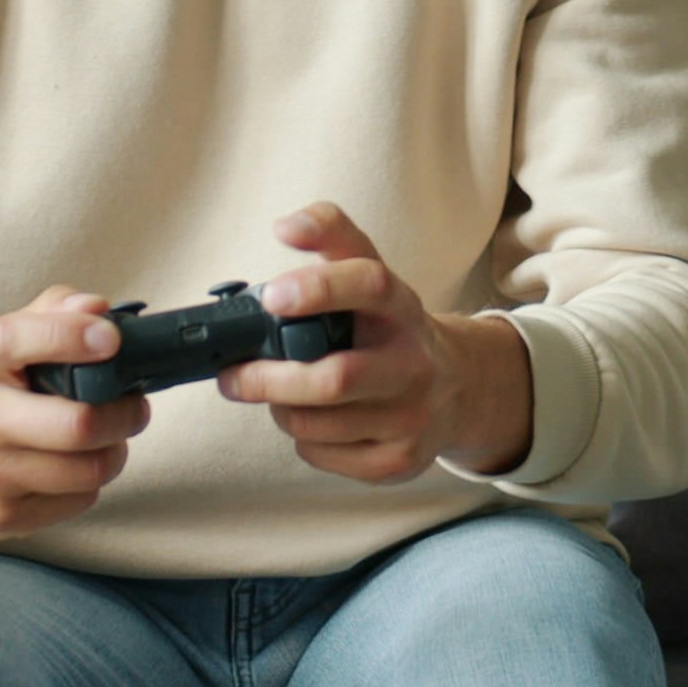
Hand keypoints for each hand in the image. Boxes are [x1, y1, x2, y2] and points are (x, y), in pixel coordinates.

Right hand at [0, 287, 150, 539]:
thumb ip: (50, 313)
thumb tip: (97, 308)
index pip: (21, 338)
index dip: (73, 336)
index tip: (111, 339)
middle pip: (76, 425)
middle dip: (124, 414)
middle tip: (135, 406)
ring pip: (87, 471)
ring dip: (114, 452)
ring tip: (109, 438)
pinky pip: (77, 501)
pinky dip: (89, 483)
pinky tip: (75, 466)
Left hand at [217, 203, 534, 482]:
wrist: (454, 386)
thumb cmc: (387, 325)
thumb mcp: (369, 271)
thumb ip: (330, 233)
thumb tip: (285, 226)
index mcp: (401, 307)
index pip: (369, 285)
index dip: (319, 288)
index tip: (271, 296)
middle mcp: (414, 362)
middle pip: (333, 379)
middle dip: (268, 380)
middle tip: (232, 376)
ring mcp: (412, 417)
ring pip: (316, 425)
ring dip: (280, 409)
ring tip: (279, 393)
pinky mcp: (400, 461)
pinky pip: (322, 455)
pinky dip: (302, 439)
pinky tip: (314, 422)